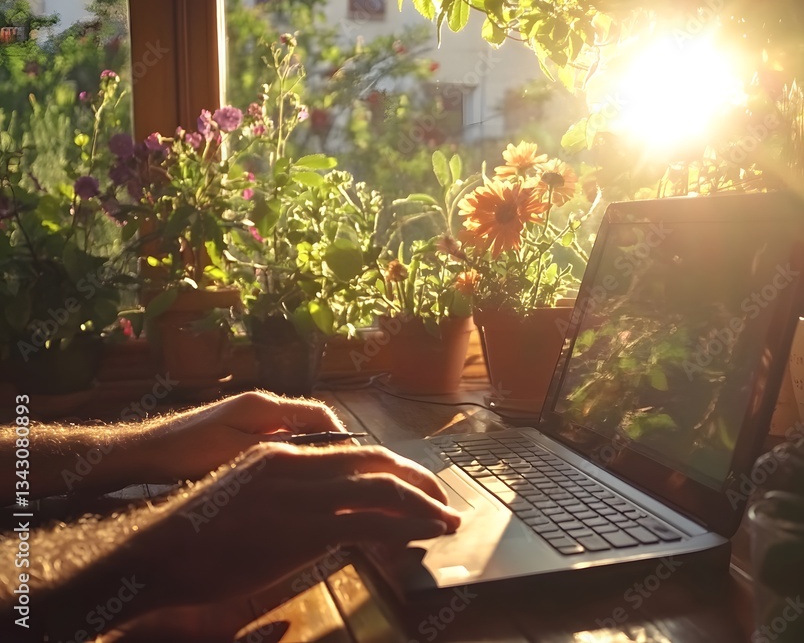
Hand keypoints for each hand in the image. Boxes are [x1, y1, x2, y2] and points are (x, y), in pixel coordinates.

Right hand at [120, 444, 460, 611]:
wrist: (158, 551)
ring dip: (422, 504)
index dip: (391, 465)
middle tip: (443, 499)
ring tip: (447, 519)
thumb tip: (320, 511)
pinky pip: (369, 523)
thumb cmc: (196, 534)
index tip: (413, 482)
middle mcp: (297, 465)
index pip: (353, 451)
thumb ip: (287, 495)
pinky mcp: (303, 529)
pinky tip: (423, 535)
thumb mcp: (246, 497)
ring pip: (381, 488)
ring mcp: (301, 496)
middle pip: (375, 461)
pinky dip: (405, 527)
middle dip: (417, 479)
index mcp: (283, 454)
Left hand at [138, 391, 349, 482]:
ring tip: (317, 479)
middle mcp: (261, 405)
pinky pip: (276, 441)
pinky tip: (286, 480)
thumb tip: (316, 453)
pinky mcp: (239, 430)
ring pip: (293, 433)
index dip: (341, 434)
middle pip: (309, 421)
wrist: (146, 452)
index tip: (352, 460)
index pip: (319, 412)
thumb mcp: (236, 455)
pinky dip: (287, 456)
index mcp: (264, 406)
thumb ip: (277, 450)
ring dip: (307, 452)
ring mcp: (249, 417)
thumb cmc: (188, 452)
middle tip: (339, 475)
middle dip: (327, 445)